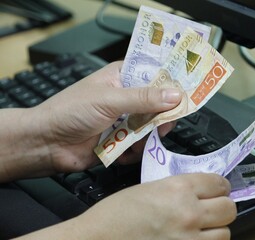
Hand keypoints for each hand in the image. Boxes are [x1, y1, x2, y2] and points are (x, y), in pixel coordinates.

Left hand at [35, 61, 181, 172]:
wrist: (47, 144)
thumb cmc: (69, 112)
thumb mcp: (109, 100)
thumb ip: (143, 98)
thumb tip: (175, 95)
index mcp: (123, 77)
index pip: (156, 75)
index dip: (172, 82)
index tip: (187, 91)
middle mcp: (126, 98)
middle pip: (159, 104)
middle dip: (162, 116)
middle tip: (163, 124)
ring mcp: (125, 120)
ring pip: (152, 127)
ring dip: (146, 136)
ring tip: (134, 140)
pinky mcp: (121, 140)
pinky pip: (141, 145)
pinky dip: (135, 150)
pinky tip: (122, 151)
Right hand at [75, 173, 235, 239]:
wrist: (100, 238)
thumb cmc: (119, 210)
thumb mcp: (152, 188)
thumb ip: (181, 189)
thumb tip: (202, 192)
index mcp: (179, 188)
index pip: (219, 183)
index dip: (219, 186)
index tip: (215, 189)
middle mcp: (190, 213)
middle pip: (229, 208)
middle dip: (221, 206)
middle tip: (209, 208)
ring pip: (225, 233)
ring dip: (215, 229)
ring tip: (200, 228)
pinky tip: (192, 239)